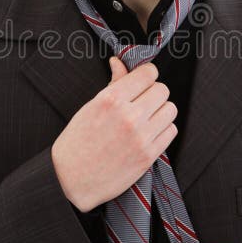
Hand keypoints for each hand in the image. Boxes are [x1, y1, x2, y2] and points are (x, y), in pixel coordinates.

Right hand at [51, 57, 177, 212]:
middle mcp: (128, 116)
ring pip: (170, 109)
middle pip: (162, 90)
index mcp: (111, 100)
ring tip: (146, 118)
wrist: (71, 180)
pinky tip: (149, 133)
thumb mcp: (90, 107)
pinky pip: (171, 131)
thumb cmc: (77, 143)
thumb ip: (113, 84)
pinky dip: (163, 129)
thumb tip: (119, 62)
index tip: (143, 80)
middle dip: (153, 93)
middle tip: (142, 101)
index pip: (148, 73)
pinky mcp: (148, 156)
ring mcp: (141, 137)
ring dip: (160, 111)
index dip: (146, 75)